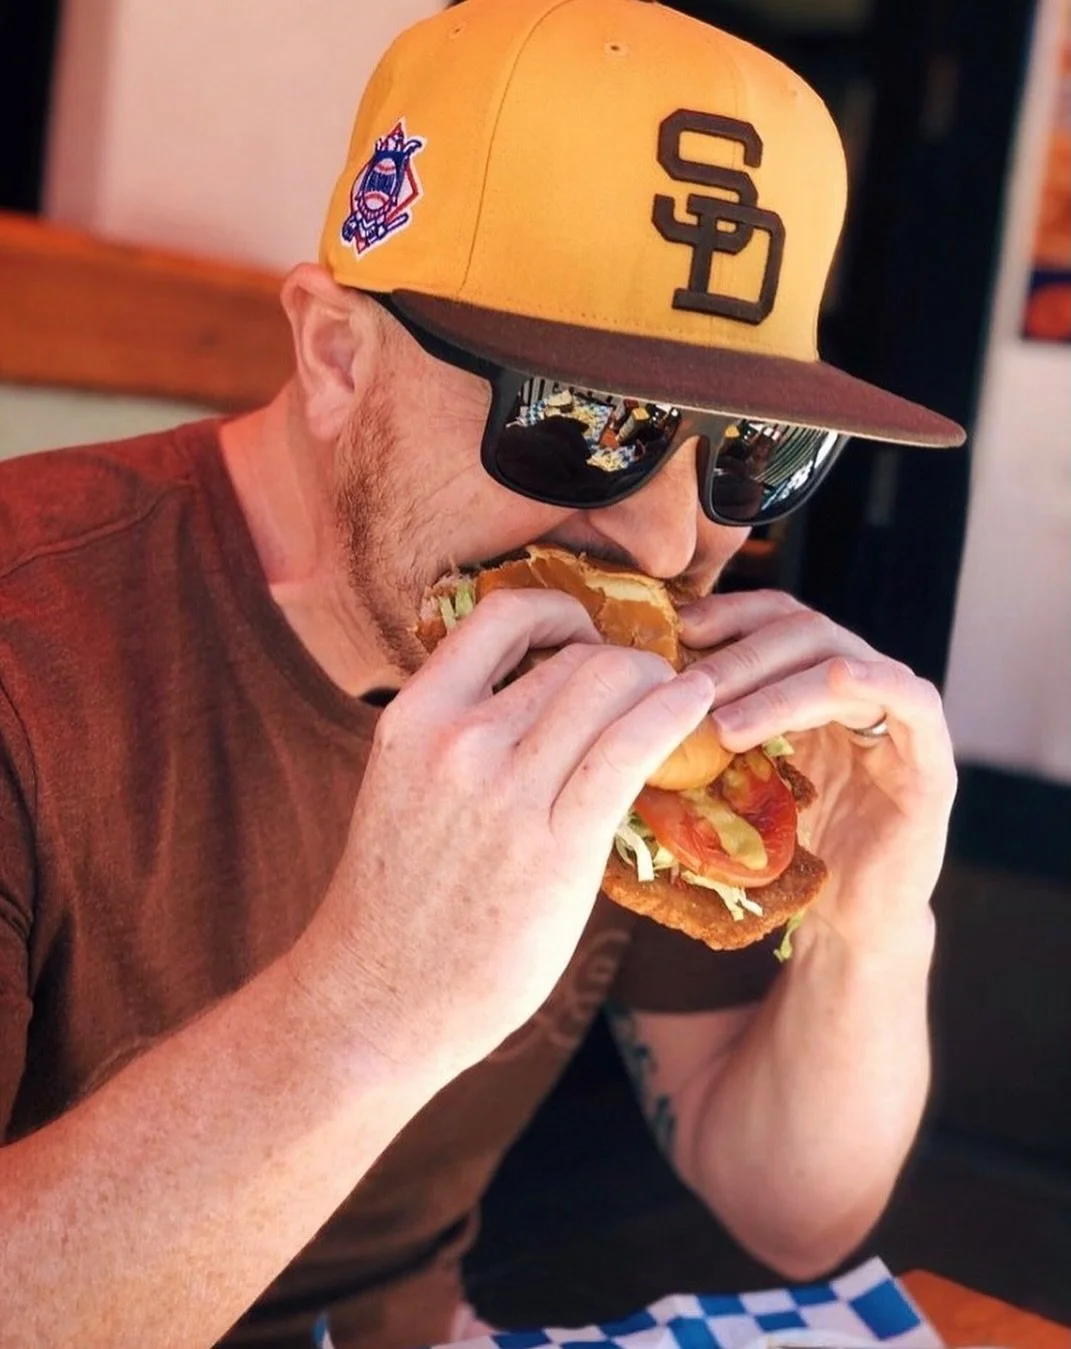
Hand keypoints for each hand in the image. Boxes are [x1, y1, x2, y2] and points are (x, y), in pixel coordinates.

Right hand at [298, 589, 715, 1080]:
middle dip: (624, 661)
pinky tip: (696, 706)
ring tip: (678, 701)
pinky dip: (675, 712)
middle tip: (647, 688)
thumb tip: (545, 701)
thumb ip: (464, 737)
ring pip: (610, 686)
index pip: (501, 614)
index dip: (559, 612)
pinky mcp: (557, 845)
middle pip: (575, 656)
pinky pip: (632, 746)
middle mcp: (458, 741)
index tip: (584, 638)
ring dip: (657, 684)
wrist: (378, 998)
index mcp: (414, 717)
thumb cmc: (398, 899)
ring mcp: (506, 792)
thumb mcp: (406, 788)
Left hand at [681, 590, 956, 953]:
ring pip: (841, 663)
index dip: (729, 614)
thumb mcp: (738, 778)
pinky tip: (838, 680)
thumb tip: (637, 699)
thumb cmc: (786, 850)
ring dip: (777, 688)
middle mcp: (859, 686)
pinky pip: (912, 701)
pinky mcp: (931, 761)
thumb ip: (710, 732)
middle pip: (803, 631)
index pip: (775, 618)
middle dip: (741, 656)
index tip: (678, 630)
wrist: (847, 920)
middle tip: (689, 689)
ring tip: (724, 726)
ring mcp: (898, 718)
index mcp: (812, 682)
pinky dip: (875, 681)